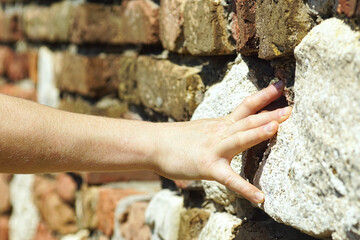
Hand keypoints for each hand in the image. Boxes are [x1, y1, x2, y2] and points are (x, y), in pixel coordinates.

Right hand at [152, 81, 290, 203]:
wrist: (153, 144)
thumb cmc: (175, 139)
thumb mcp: (201, 130)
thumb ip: (217, 131)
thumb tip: (225, 132)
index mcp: (221, 124)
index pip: (246, 106)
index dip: (264, 96)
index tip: (281, 86)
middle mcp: (220, 132)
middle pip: (248, 119)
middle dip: (271, 112)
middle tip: (291, 107)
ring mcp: (214, 148)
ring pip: (239, 138)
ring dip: (258, 132)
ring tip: (277, 127)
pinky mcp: (207, 166)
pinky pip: (229, 178)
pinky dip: (245, 188)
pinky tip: (260, 197)